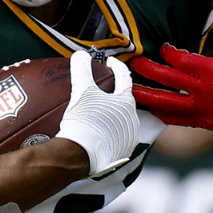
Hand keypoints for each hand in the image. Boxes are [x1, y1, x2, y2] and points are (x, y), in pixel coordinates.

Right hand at [56, 51, 139, 175]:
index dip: (117, 67)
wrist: (80, 155)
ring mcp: (128, 138)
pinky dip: (108, 132)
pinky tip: (97, 131)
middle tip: (102, 89)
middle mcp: (132, 120)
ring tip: (98, 112)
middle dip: (114, 93)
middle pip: (124, 100)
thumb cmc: (84, 122)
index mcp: (126, 102)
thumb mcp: (81, 90)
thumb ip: (81, 69)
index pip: (124, 77)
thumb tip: (80, 56)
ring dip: (112, 114)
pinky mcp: (121, 152)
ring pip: (122, 120)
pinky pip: (116, 137)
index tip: (110, 63)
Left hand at [131, 7, 212, 142]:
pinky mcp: (201, 122)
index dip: (168, 52)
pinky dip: (160, 114)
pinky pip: (174, 119)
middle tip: (133, 62)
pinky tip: (149, 109)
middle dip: (148, 69)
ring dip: (146, 93)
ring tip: (129, 88)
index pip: (182, 60)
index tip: (162, 46)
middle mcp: (201, 90)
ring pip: (165, 101)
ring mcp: (199, 108)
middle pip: (167, 79)